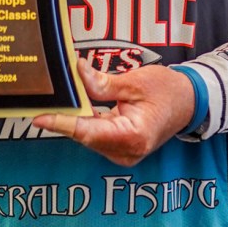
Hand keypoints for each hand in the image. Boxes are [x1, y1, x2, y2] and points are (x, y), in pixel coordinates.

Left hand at [32, 58, 196, 165]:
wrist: (188, 102)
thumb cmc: (167, 90)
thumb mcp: (135, 82)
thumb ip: (103, 83)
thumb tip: (76, 72)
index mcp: (133, 137)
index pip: (88, 132)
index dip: (62, 123)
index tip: (39, 117)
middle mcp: (126, 152)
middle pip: (85, 135)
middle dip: (64, 117)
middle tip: (41, 100)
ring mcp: (123, 154)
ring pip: (88, 135)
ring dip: (72, 118)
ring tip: (52, 102)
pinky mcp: (119, 149)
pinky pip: (95, 134)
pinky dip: (84, 120)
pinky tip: (71, 107)